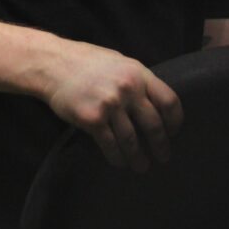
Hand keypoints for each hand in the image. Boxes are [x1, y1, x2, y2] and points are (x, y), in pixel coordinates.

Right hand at [44, 40, 183, 172]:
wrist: (54, 64)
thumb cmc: (87, 62)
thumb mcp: (119, 62)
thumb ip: (137, 80)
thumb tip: (154, 102)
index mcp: (138, 73)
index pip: (169, 101)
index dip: (175, 121)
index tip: (173, 132)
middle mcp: (128, 89)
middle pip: (154, 125)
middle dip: (161, 145)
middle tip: (163, 156)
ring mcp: (110, 104)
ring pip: (132, 140)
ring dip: (138, 157)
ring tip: (142, 166)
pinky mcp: (92, 119)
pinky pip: (110, 145)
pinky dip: (117, 158)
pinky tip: (120, 163)